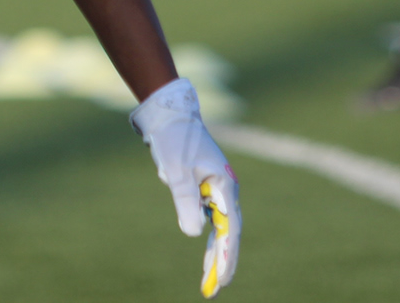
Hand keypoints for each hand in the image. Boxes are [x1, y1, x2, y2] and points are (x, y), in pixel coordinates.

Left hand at [130, 78, 240, 296]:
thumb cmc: (174, 140)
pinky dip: (211, 236)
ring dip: (218, 251)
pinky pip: (212, 218)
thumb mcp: (177, 172)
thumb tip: (194, 234)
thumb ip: (186, 201)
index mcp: (224, 185)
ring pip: (221, 227)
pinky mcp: (206, 186)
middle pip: (229, 232)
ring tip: (210, 278)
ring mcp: (217, 188)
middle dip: (223, 260)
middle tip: (214, 288)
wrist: (169, 114)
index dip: (226, 256)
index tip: (221, 279)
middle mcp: (225, 188)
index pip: (230, 229)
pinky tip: (208, 251)